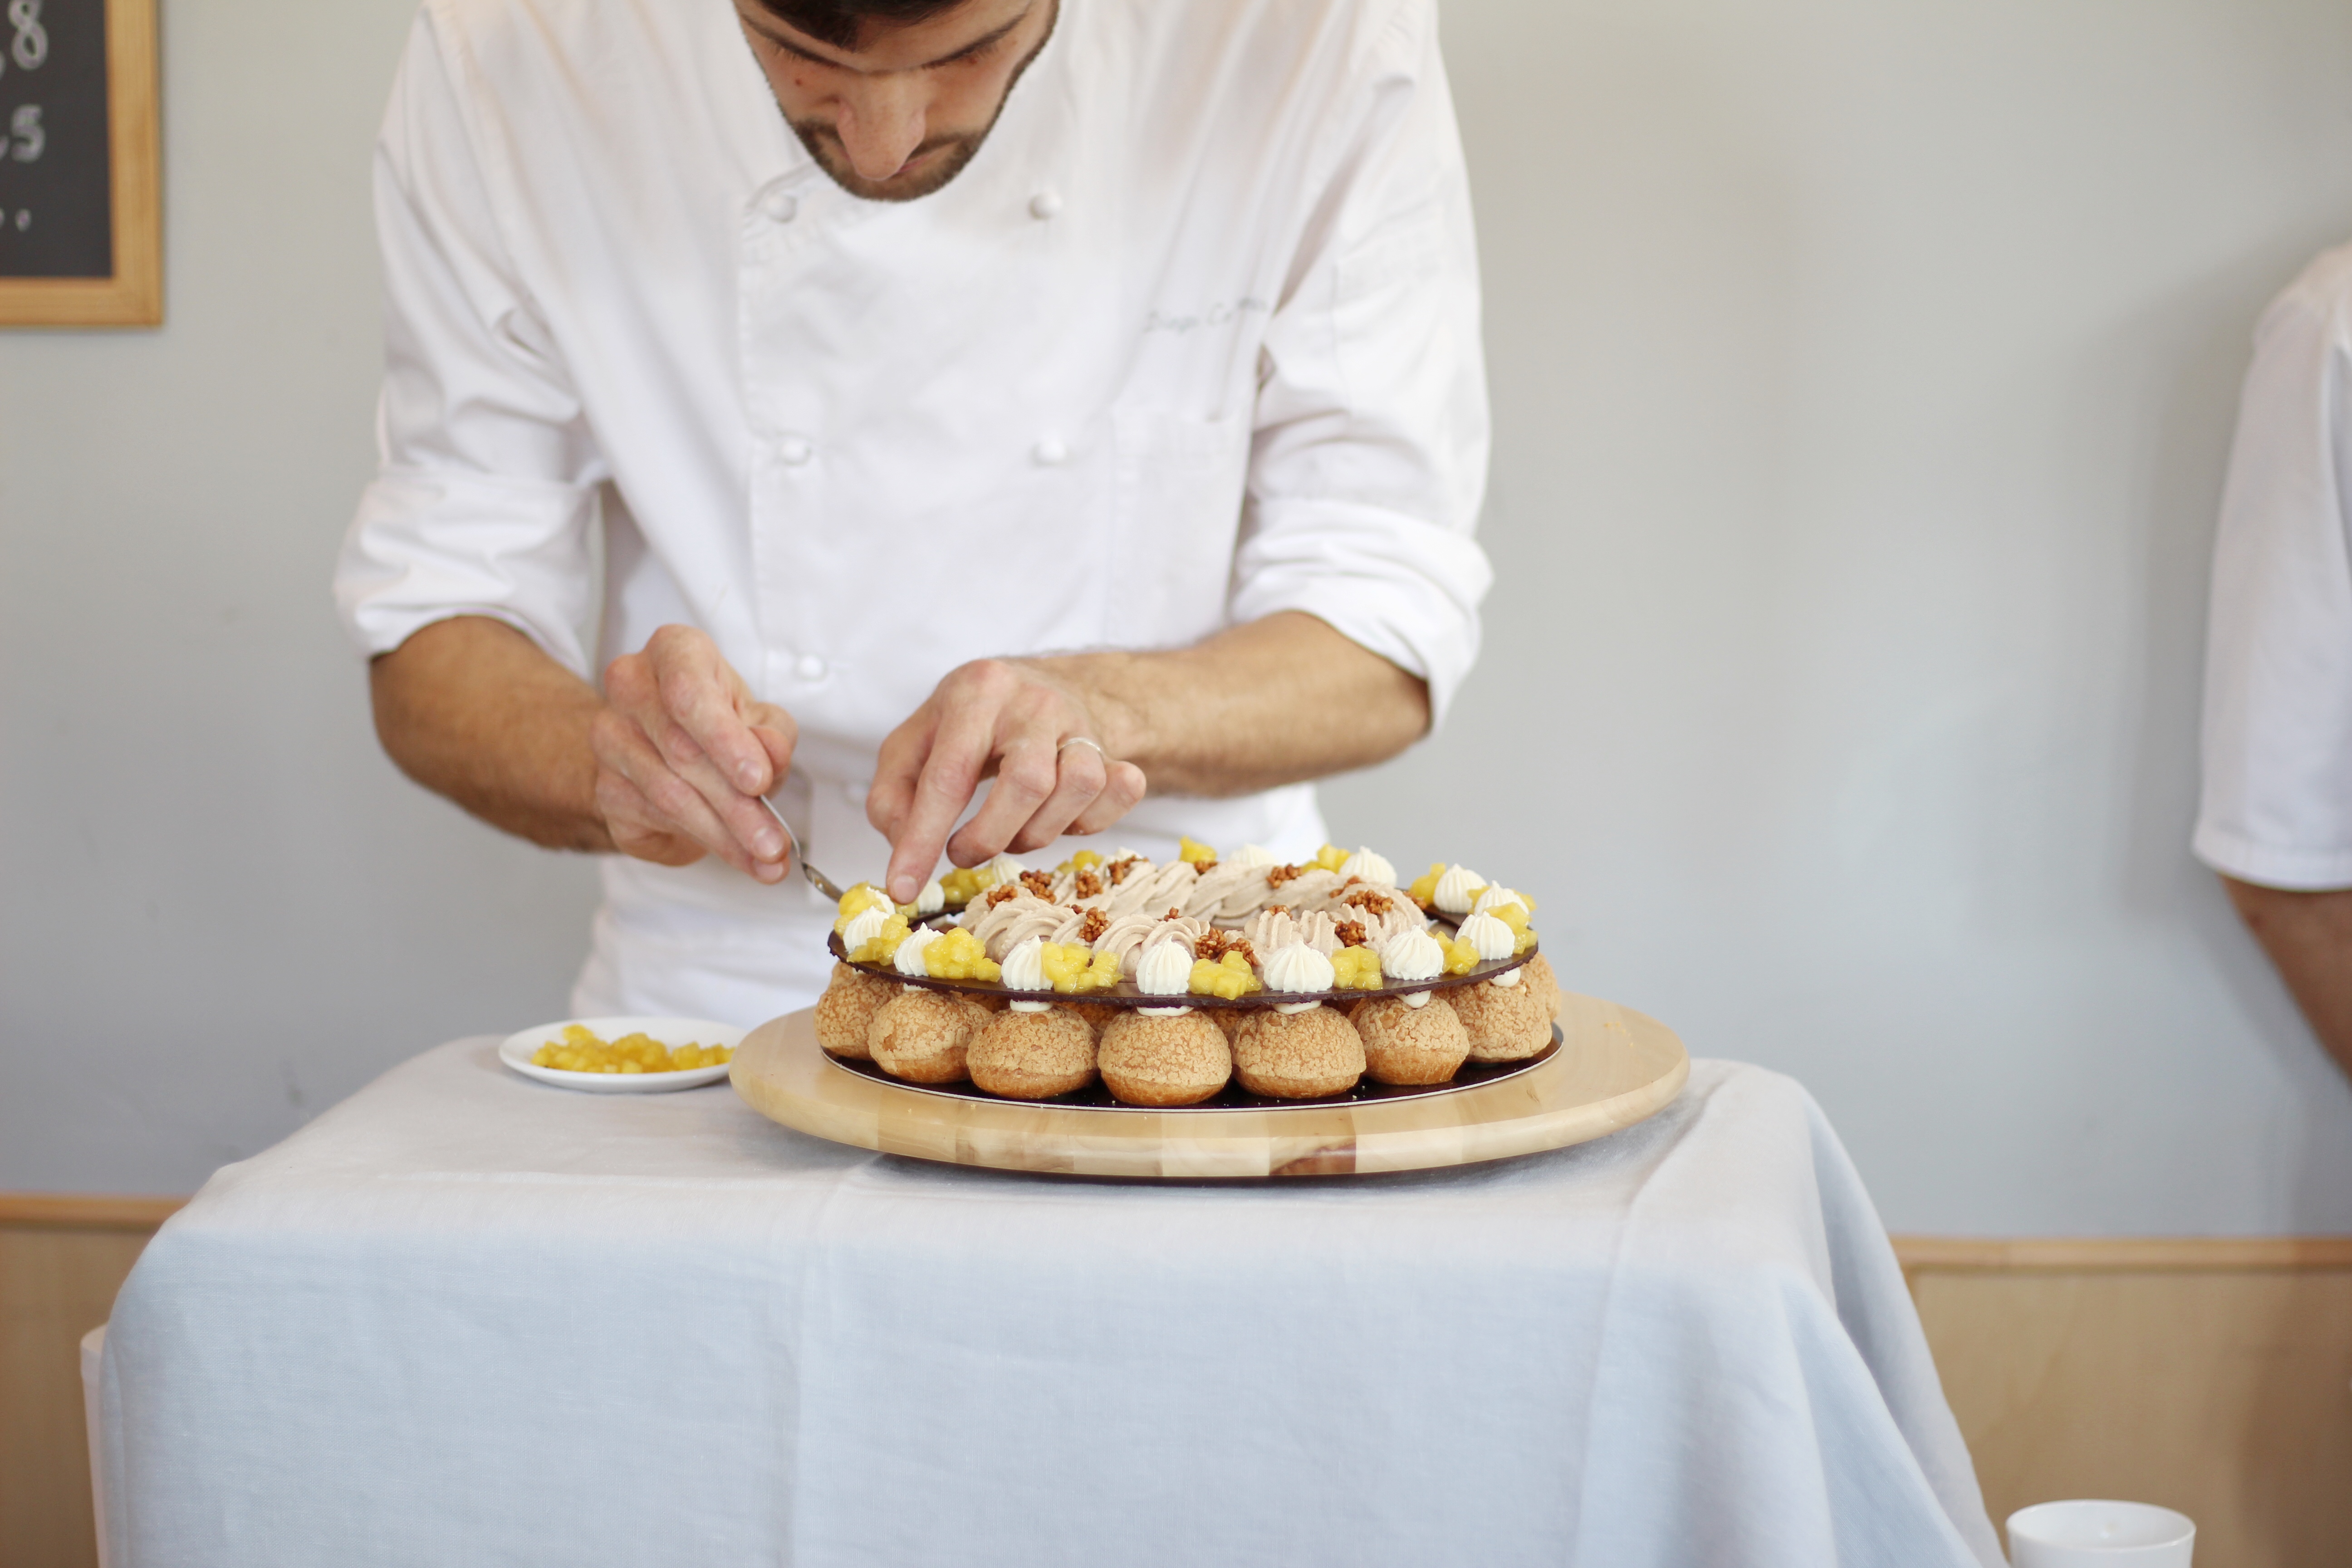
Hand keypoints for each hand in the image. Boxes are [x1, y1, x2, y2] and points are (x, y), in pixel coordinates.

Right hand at [590, 625, 798, 880]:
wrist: (665, 747)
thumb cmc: (718, 720)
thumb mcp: (760, 718)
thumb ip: (773, 734)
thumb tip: (772, 755)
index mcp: (673, 652)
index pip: (688, 692)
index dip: (725, 739)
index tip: (758, 779)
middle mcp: (631, 688)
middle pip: (683, 753)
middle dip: (737, 805)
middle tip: (773, 841)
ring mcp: (610, 739)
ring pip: (670, 795)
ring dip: (725, 834)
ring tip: (766, 857)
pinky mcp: (606, 788)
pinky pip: (655, 820)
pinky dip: (705, 843)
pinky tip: (737, 855)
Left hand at [867, 659, 1147, 902]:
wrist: (1037, 688)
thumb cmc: (965, 724)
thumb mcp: (911, 744)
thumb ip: (892, 796)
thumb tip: (907, 847)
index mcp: (976, 692)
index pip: (949, 775)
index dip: (923, 838)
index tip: (904, 888)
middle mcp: (1034, 703)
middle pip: (1027, 783)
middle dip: (989, 837)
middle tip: (962, 852)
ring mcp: (1080, 724)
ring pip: (1076, 788)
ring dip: (1037, 832)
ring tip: (1009, 830)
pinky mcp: (1112, 749)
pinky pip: (1120, 791)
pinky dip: (1089, 822)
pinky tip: (1056, 819)